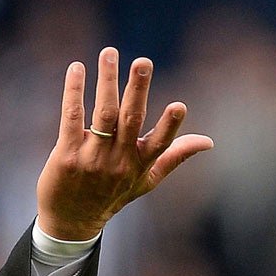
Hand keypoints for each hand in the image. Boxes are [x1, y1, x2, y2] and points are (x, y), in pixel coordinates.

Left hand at [35, 47, 212, 241]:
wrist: (71, 222)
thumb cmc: (112, 196)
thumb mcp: (146, 180)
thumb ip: (175, 156)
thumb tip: (209, 142)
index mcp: (139, 164)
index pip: (159, 144)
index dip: (170, 126)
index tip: (179, 106)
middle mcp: (117, 161)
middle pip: (130, 120)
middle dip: (137, 89)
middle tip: (142, 61)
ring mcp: (91, 159)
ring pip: (103, 114)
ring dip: (107, 81)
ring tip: (109, 52)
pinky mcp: (66, 155)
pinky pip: (71, 118)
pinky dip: (74, 92)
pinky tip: (77, 69)